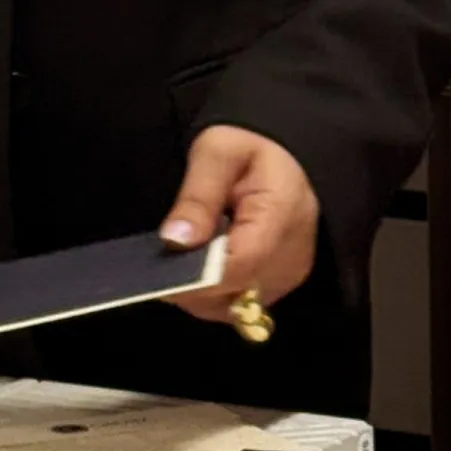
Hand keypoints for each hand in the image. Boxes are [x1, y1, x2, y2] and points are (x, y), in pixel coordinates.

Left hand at [159, 125, 320, 323]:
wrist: (288, 148)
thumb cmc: (253, 143)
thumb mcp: (217, 152)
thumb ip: (197, 197)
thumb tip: (175, 242)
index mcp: (283, 214)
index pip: (238, 266)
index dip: (196, 280)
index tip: (157, 280)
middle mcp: (293, 254)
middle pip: (234, 295)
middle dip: (192, 288)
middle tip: (161, 264)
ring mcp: (289, 272)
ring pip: (234, 307)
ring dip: (202, 293)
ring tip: (184, 258)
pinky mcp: (282, 280)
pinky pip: (241, 302)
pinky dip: (215, 292)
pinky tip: (203, 265)